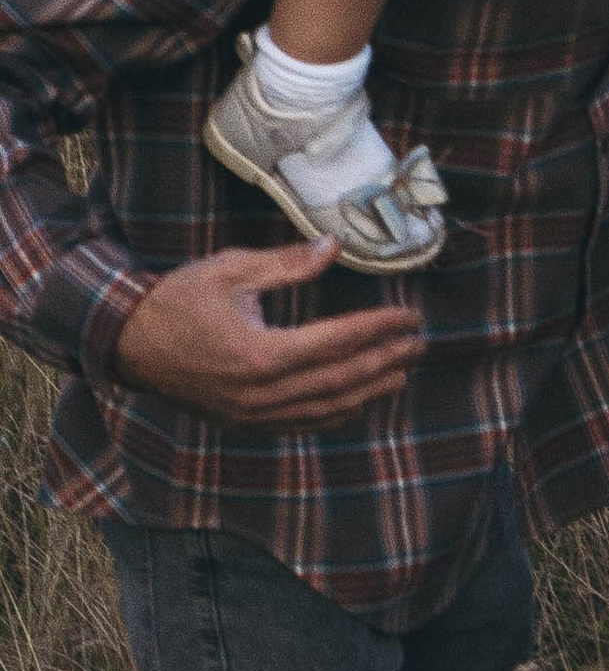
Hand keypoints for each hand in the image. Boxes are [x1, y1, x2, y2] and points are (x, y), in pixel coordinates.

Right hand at [113, 240, 425, 427]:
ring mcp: (251, 413)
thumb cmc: (178, 300)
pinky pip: (300, 423)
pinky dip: (334, 413)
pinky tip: (358, 402)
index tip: (408, 316)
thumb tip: (335, 246)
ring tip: (401, 374)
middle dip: (385, 361)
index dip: (378, 328)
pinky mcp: (243, 421)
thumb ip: (288, 264)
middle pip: (340, 380)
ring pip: (324, 408)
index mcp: (260, 354)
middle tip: (419, 344)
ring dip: (368, 391)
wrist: (127, 341)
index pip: (337, 341)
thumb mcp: (232, 270)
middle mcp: (260, 393)